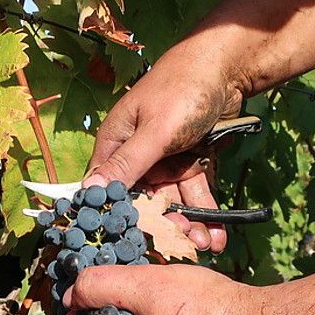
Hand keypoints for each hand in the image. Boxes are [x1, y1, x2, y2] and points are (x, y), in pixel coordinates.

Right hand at [83, 43, 247, 252]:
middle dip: (162, 226)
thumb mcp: (154, 131)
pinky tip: (219, 235)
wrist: (227, 68)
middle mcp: (138, 156)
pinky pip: (195, 194)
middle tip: (183, 246)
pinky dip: (207, 214)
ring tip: (207, 245)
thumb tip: (88, 192)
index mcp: (117, 144)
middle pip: (143, 201)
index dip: (115, 216)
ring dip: (189, 224)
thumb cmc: (182, 90)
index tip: (129, 245)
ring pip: (172, 202)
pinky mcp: (191, 163)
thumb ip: (126, 164)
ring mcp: (166, 161)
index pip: (106, 188)